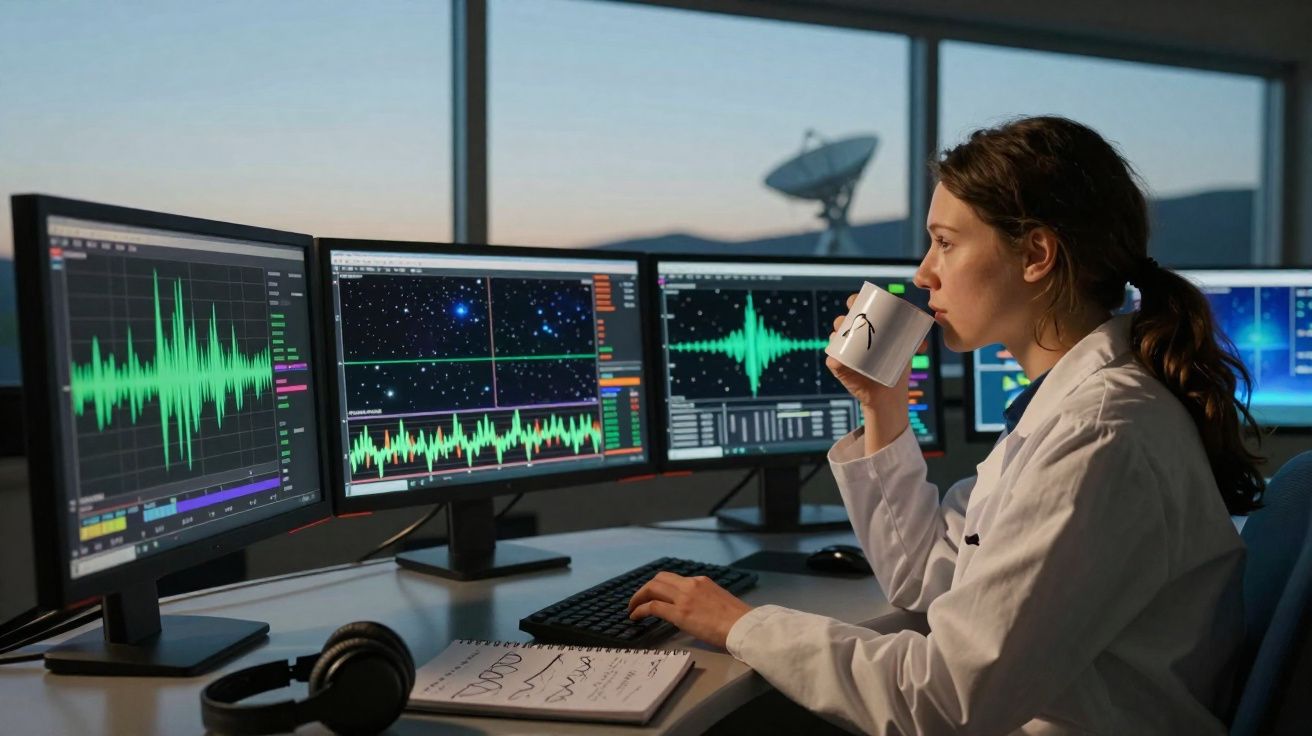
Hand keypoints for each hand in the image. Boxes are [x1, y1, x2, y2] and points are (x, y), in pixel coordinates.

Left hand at [627, 572, 752, 649]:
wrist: (743, 626)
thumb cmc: (737, 619)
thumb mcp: (719, 600)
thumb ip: (703, 600)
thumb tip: (695, 609)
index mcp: (700, 581)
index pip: (674, 579)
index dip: (660, 587)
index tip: (654, 595)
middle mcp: (690, 585)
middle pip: (659, 579)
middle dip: (645, 588)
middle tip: (638, 600)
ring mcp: (684, 598)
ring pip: (652, 588)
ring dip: (638, 597)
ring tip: (632, 608)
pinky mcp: (679, 613)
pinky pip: (652, 607)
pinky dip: (640, 609)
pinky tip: (635, 617)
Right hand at [826, 293, 912, 410]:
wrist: (889, 395)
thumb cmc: (895, 369)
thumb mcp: (906, 353)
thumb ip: (915, 343)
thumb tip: (924, 342)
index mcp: (865, 329)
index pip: (857, 310)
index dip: (854, 301)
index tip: (858, 299)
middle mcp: (852, 339)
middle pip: (842, 322)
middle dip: (843, 316)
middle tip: (852, 317)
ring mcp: (844, 353)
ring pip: (835, 338)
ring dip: (836, 333)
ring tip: (846, 334)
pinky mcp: (841, 369)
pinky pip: (832, 361)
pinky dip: (833, 358)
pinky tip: (836, 356)